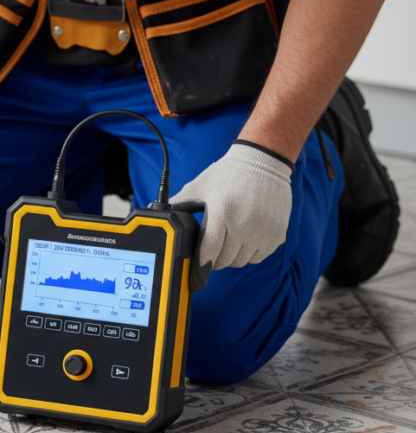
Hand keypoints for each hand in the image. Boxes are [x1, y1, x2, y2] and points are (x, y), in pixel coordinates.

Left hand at [171, 142, 292, 271]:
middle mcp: (244, 226)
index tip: (195, 270)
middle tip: (211, 247)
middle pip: (224, 261)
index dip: (200, 264)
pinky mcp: (277, 235)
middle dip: (214, 258)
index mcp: (221, 215)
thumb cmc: (227, 175)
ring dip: (231, 256)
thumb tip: (155, 212)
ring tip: (227, 240)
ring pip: (241, 262)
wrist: (262, 162)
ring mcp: (263, 232)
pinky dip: (249, 253)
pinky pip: (258, 257)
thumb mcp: (198, 188)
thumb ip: (177, 204)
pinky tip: (244, 238)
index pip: (208, 253)